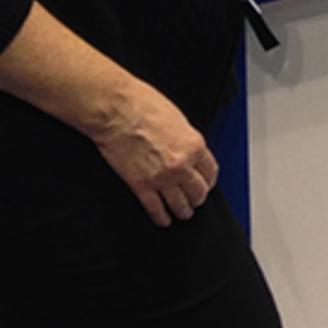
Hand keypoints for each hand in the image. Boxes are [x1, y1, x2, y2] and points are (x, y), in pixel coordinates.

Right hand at [91, 79, 218, 227]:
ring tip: (183, 213)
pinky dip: (161, 218)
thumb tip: (188, 150)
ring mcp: (162, 178)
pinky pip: (156, 209)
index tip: (206, 184)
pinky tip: (163, 220)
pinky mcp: (141, 186)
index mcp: (194, 145)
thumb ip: (186, 140)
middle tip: (196, 200)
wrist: (116, 110)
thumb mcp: (178, 119)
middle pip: (198, 192)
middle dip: (198, 197)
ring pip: (180, 205)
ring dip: (184, 211)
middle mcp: (182, 165)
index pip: (211, 172)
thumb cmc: (143, 106)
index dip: (209, 181)